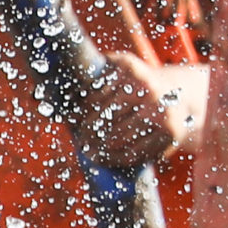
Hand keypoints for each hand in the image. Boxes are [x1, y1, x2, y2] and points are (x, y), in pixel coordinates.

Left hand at [78, 51, 182, 170]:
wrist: (180, 93)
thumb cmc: (137, 84)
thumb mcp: (118, 69)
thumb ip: (91, 75)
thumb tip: (47, 95)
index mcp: (127, 68)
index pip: (93, 97)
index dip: (80, 113)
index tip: (73, 122)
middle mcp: (146, 87)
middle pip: (104, 119)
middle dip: (88, 133)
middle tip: (81, 142)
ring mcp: (159, 111)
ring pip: (117, 138)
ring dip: (99, 150)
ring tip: (90, 153)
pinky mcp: (168, 133)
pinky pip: (134, 152)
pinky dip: (116, 159)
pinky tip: (106, 159)